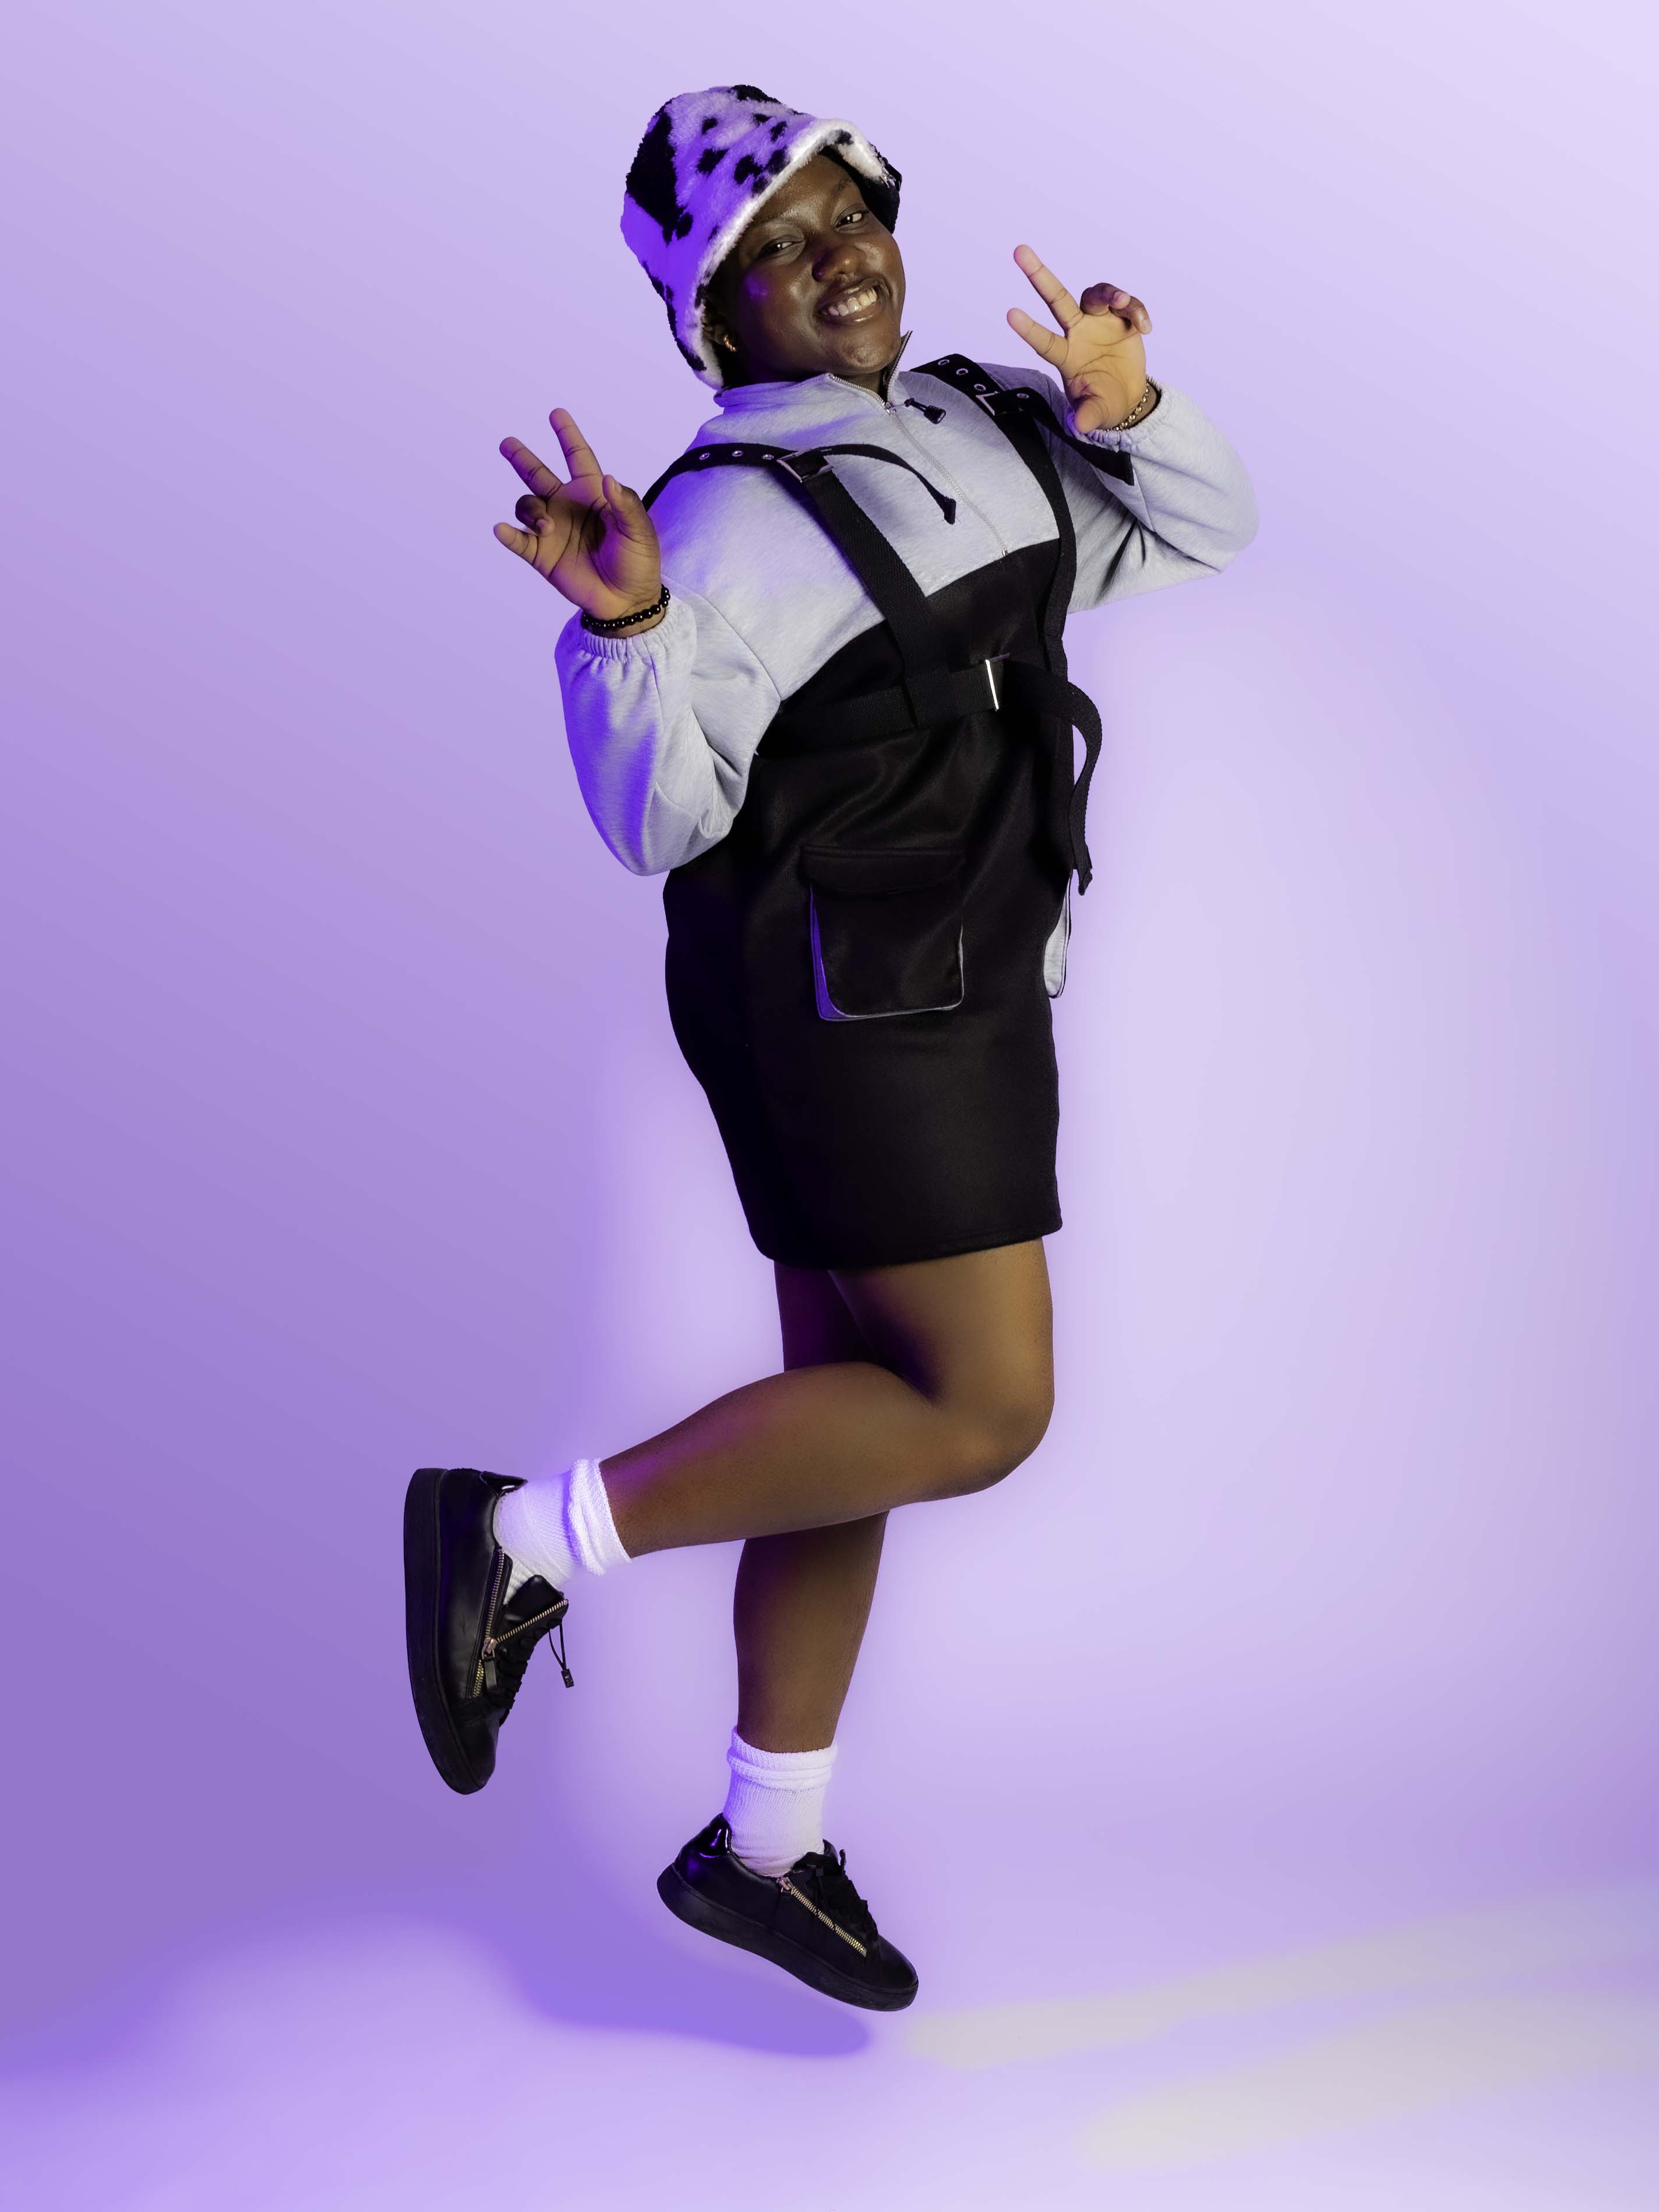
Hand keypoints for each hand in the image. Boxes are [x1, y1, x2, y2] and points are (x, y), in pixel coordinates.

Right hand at [494, 409, 661, 619]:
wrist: (627, 601)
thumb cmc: (637, 561)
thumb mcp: (639, 531)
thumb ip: (625, 504)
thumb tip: (608, 478)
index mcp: (592, 494)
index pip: (577, 456)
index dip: (567, 435)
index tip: (556, 413)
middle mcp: (567, 507)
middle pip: (538, 474)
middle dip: (522, 458)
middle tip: (507, 443)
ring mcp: (552, 530)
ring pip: (526, 506)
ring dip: (530, 510)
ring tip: (545, 525)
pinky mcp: (542, 556)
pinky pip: (518, 541)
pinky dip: (508, 534)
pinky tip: (502, 530)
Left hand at [1006, 246, 1152, 433]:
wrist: (1126, 398)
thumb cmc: (1101, 404)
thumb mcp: (1094, 413)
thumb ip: (1085, 416)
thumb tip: (1077, 426)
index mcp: (1065, 356)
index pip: (1044, 341)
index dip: (1028, 329)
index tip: (1009, 314)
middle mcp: (1077, 332)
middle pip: (1057, 299)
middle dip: (1038, 275)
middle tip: (1019, 251)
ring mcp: (1099, 322)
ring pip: (1096, 294)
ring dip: (1110, 294)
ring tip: (1124, 303)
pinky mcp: (1122, 319)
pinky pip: (1127, 304)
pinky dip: (1136, 309)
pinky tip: (1145, 326)